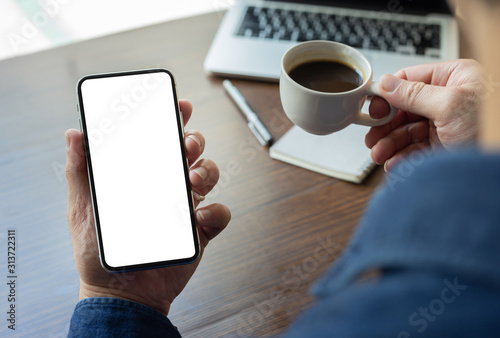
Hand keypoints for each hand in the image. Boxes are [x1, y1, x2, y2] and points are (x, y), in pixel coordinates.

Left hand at [65, 100, 230, 315]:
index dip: (174, 120)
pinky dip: (215, 211)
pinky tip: (198, 218)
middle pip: (191, 152)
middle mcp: (168, 187)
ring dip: (206, 171)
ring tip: (190, 181)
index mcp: (144, 178)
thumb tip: (75, 133)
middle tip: (185, 145)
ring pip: (210, 175)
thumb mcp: (83, 207)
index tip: (180, 105)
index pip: (161, 141)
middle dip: (194, 140)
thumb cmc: (98, 252)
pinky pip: (220, 213)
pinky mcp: (201, 231)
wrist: (121, 293)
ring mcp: (186, 208)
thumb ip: (79, 171)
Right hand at [365, 59, 484, 170]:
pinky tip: (394, 164)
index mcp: (453, 78)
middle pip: (404, 109)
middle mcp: (448, 100)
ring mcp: (445, 125)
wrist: (499, 168)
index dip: (388, 95)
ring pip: (407, 132)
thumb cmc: (493, 127)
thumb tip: (386, 84)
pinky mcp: (444, 147)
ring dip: (390, 145)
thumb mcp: (450, 105)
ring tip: (379, 155)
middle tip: (371, 138)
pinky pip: (415, 150)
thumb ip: (414, 93)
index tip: (371, 109)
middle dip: (386, 126)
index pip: (410, 80)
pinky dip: (402, 158)